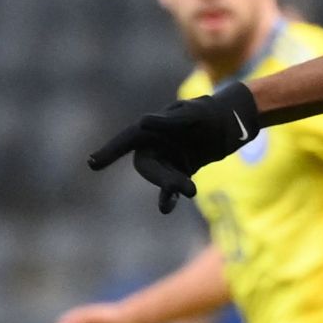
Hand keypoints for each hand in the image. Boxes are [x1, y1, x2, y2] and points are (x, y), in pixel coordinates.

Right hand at [87, 82, 260, 212]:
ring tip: (190, 191)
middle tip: (182, 187)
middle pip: (148, 166)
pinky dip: (168, 197)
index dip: (110, 151)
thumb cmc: (209, 114)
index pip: (126, 139)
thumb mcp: (192, 115)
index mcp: (152, 127)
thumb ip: (169, 121)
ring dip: (171, 186)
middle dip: (161, 177)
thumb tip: (144, 122)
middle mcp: (155, 144)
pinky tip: (166, 208)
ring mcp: (167, 159)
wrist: (231, 123)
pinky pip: (170, 187)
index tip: (92, 163)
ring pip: (161, 178)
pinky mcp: (180, 170)